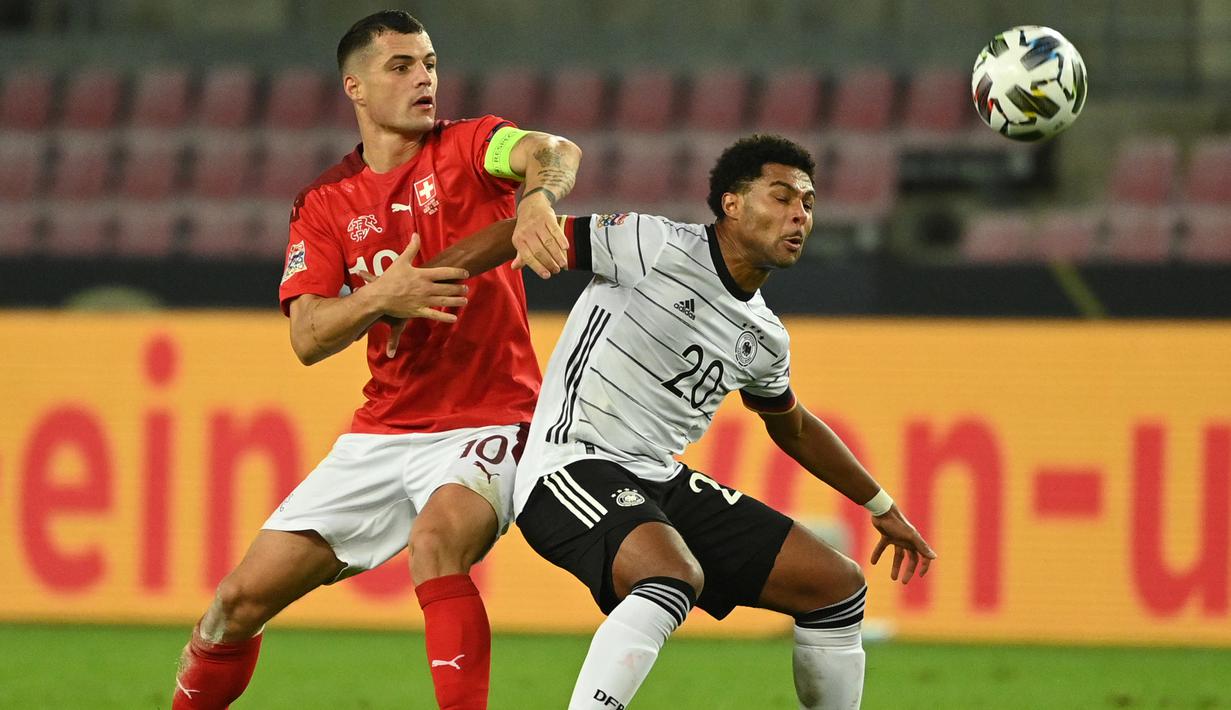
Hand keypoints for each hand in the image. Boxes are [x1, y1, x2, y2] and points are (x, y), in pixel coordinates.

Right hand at [356, 233, 468, 356]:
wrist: (378, 296)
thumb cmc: (389, 278)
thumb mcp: (401, 261)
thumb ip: (411, 248)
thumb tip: (416, 234)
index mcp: (423, 275)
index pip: (445, 272)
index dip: (458, 273)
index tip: (466, 274)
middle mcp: (426, 288)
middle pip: (448, 287)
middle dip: (459, 288)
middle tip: (466, 288)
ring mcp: (423, 300)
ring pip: (444, 301)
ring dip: (456, 301)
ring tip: (465, 300)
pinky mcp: (418, 311)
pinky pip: (434, 314)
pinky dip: (445, 317)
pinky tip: (454, 318)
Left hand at [511, 191, 567, 278]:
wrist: (531, 204)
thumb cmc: (526, 227)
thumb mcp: (520, 240)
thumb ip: (520, 255)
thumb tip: (515, 267)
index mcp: (518, 240)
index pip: (528, 257)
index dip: (538, 267)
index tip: (547, 275)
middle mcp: (526, 232)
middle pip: (539, 251)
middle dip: (549, 263)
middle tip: (557, 270)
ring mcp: (537, 224)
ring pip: (549, 242)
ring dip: (557, 255)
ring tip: (563, 263)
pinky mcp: (547, 218)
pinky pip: (556, 231)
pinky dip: (562, 240)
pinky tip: (566, 248)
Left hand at [869, 506, 935, 583]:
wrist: (882, 510)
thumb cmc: (897, 523)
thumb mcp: (910, 536)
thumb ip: (921, 546)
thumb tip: (935, 557)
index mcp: (914, 541)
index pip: (923, 557)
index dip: (924, 566)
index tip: (920, 576)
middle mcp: (907, 540)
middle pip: (911, 559)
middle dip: (908, 571)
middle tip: (903, 582)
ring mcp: (897, 538)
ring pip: (898, 555)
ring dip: (895, 566)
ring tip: (893, 578)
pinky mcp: (886, 536)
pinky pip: (882, 547)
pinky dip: (877, 554)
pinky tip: (873, 562)